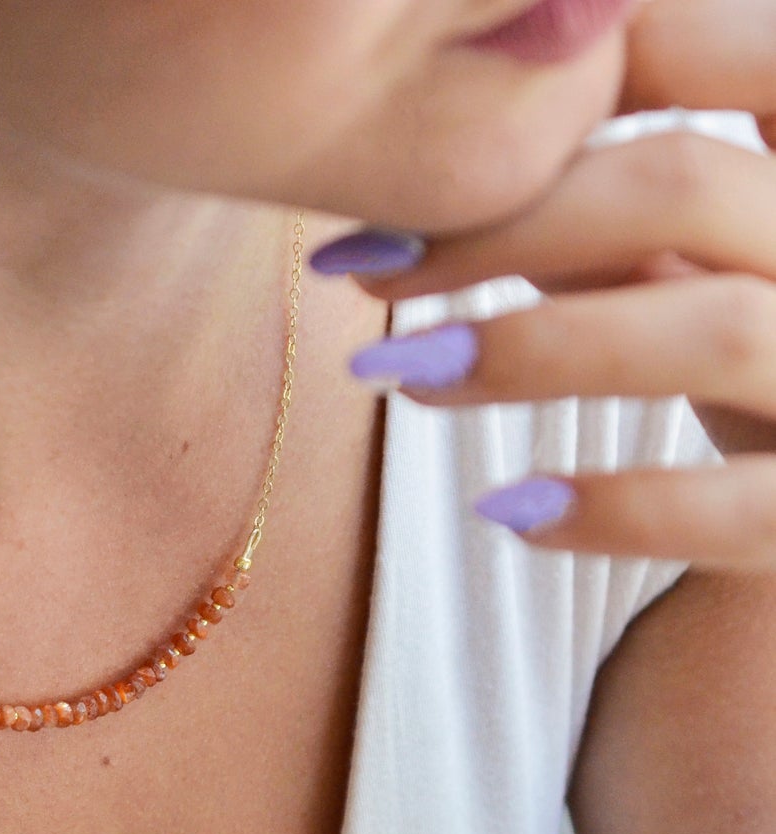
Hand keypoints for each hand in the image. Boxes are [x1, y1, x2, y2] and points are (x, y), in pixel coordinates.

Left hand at [310, 0, 775, 569]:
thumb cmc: (734, 396)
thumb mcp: (681, 282)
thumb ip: (614, 214)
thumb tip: (466, 151)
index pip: (727, 62)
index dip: (578, 76)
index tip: (427, 138)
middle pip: (686, 186)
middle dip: (503, 221)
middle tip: (362, 264)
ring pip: (710, 330)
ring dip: (530, 347)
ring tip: (396, 373)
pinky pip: (733, 508)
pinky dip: (612, 507)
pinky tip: (507, 509)